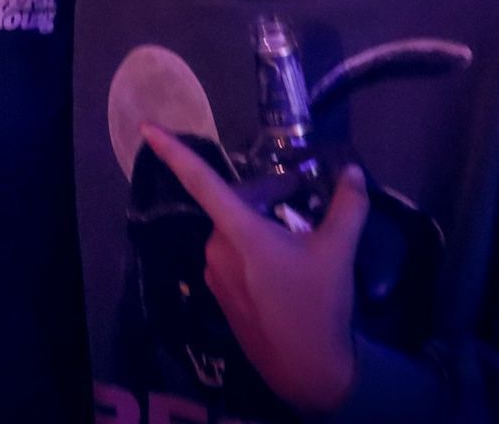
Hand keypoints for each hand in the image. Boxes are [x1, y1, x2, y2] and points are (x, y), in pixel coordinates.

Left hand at [143, 125, 365, 415]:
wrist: (307, 369)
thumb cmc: (319, 305)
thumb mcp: (339, 252)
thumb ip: (348, 206)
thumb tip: (352, 171)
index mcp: (240, 231)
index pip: (201, 181)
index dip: (173, 152)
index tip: (146, 128)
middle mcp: (218, 248)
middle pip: (235, 203)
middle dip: (266, 193)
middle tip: (302, 194)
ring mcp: (216, 274)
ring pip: (235, 230)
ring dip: (261, 221)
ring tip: (299, 229)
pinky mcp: (220, 294)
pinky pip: (234, 255)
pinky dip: (254, 246)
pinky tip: (285, 260)